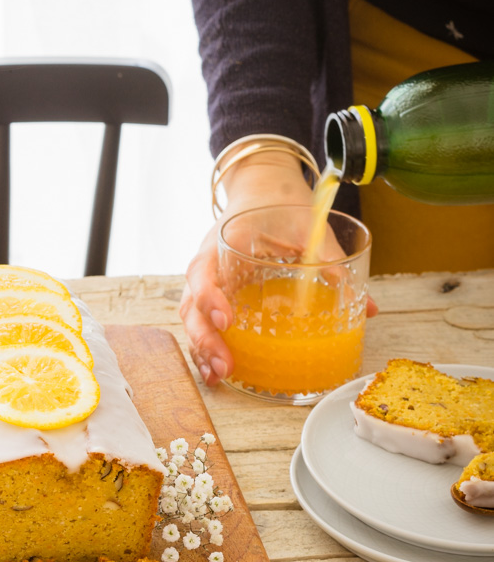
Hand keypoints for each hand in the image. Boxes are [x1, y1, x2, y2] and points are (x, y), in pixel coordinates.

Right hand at [181, 151, 376, 385]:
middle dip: (205, 339)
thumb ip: (332, 260)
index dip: (210, 298)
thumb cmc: (279, 201)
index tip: (227, 319)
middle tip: (225, 364)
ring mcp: (209, 281)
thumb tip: (370, 307)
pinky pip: (203, 322)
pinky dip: (207, 347)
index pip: (203, 273)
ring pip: (192, 319)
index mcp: (223, 241)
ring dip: (202, 349)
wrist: (261, 185)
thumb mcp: (308, 224)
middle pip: (191, 306)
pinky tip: (217, 371)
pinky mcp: (217, 294)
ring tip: (219, 376)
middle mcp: (209, 264)